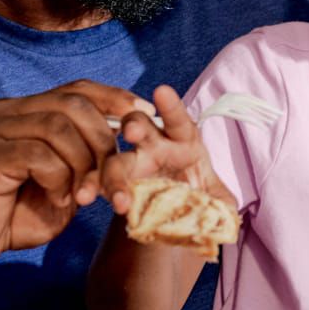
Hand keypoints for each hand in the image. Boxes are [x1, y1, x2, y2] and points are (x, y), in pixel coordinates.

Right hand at [0, 80, 150, 268]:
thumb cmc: (17, 213)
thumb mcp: (66, 181)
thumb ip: (89, 156)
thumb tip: (131, 135)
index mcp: (27, 111)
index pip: (78, 89)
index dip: (115, 98)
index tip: (145, 116)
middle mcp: (8, 112)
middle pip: (74, 104)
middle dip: (104, 140)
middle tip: (111, 178)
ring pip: (59, 127)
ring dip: (83, 165)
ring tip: (83, 196)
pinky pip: (38, 155)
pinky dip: (59, 179)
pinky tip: (59, 200)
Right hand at [99, 85, 231, 212]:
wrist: (176, 218)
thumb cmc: (199, 198)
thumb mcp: (217, 202)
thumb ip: (221, 205)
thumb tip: (225, 217)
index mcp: (182, 141)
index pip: (179, 120)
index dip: (171, 107)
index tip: (162, 91)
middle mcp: (154, 146)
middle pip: (139, 127)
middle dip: (134, 126)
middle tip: (131, 133)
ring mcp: (131, 164)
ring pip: (115, 157)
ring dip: (111, 171)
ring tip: (116, 195)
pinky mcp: (113, 184)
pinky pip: (98, 182)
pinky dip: (90, 188)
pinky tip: (83, 197)